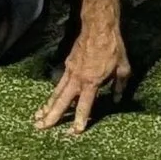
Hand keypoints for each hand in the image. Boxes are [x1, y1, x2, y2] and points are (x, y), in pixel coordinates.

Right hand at [32, 18, 128, 135]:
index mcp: (92, 82)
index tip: (75, 132)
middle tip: (40, 127)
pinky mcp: (67, 65)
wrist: (98, 28)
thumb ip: (119, 86)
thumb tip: (117, 99)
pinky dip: (53, 94)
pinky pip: (59, 83)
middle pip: (62, 101)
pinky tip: (49, 101)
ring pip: (57, 93)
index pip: (85, 105)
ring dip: (47, 106)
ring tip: (37, 118)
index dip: (80, 119)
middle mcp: (78, 79)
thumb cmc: (112, 48)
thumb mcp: (123, 68)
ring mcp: (70, 71)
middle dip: (51, 116)